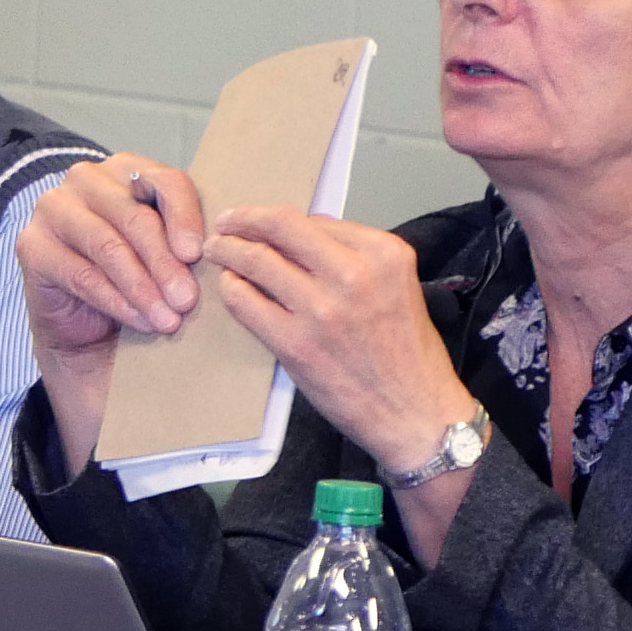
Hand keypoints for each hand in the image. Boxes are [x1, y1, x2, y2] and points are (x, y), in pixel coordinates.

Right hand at [11, 154, 205, 467]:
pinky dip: (115, 301)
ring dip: (142, 287)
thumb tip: (222, 249)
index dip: (184, 216)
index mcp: (126, 170)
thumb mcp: (168, 253)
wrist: (89, 324)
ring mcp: (53, 209)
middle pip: (133, 216)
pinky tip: (140, 321)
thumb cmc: (138, 279)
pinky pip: (81, 274)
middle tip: (188, 301)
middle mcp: (85, 180)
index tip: (197, 254)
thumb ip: (185, 240)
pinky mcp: (31, 245)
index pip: (162, 180)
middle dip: (164, 263)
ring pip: (107, 246)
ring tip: (169, 320)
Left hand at [202, 204, 468, 470]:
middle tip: (224, 223)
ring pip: (256, 261)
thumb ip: (356, 256)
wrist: (415, 413)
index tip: (256, 219)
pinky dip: (231, 289)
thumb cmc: (407, 353)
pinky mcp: (295, 344)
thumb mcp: (398, 286)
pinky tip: (229, 287)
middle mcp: (355, 274)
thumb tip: (303, 234)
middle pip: (279, 227)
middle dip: (243, 220)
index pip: (312, 219)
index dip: (275, 217)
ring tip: (216, 251)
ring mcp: (322, 310)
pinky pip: (245, 302)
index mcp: (385, 254)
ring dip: (227, 251)